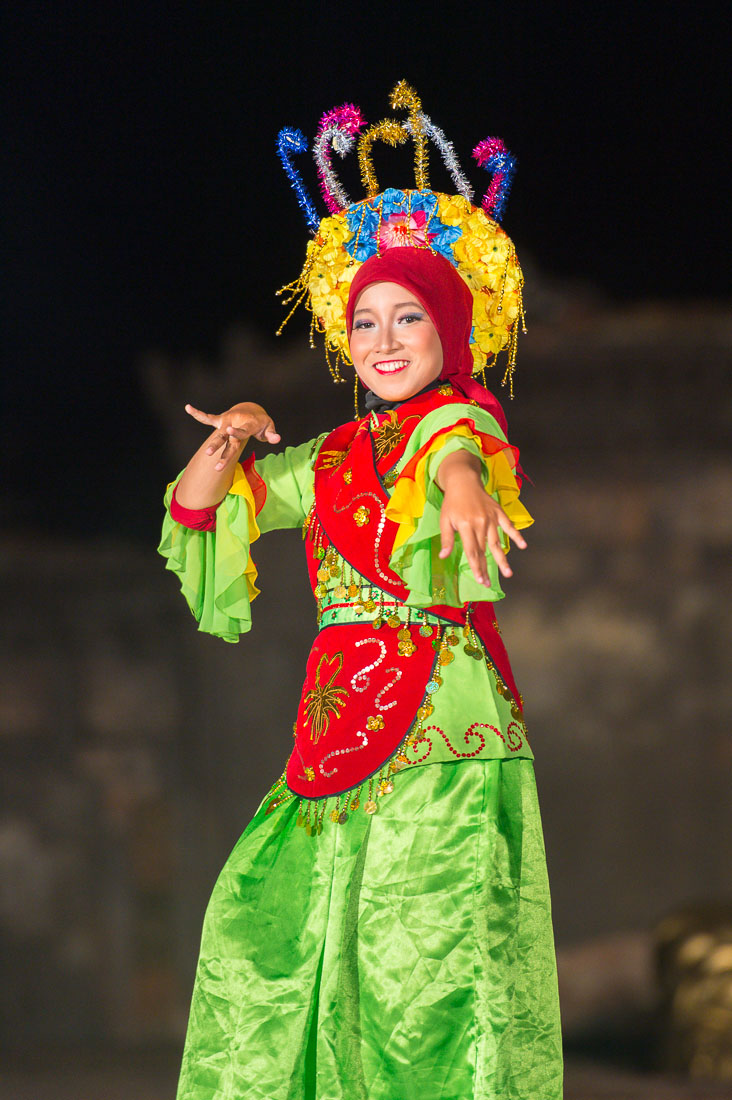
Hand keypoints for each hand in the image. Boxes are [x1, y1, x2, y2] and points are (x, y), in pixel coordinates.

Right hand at [185, 402, 280, 470]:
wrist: (252, 410)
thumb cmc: (261, 423)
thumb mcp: (269, 427)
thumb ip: (271, 434)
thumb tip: (277, 439)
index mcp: (248, 424)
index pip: (242, 431)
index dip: (237, 432)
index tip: (229, 431)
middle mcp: (235, 423)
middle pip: (226, 438)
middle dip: (219, 447)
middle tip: (210, 456)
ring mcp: (226, 422)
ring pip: (217, 435)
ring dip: (212, 443)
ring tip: (205, 452)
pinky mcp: (220, 421)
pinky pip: (207, 418)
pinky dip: (198, 414)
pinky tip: (187, 408)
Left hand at [437, 453, 526, 585]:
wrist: (463, 481)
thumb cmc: (452, 503)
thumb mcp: (444, 520)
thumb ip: (447, 539)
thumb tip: (444, 557)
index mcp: (465, 525)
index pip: (472, 551)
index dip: (476, 567)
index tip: (480, 580)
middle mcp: (480, 523)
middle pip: (484, 550)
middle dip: (486, 568)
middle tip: (488, 584)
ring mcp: (490, 517)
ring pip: (497, 542)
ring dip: (502, 559)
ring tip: (508, 573)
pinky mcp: (498, 512)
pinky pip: (508, 525)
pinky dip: (516, 535)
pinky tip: (523, 545)